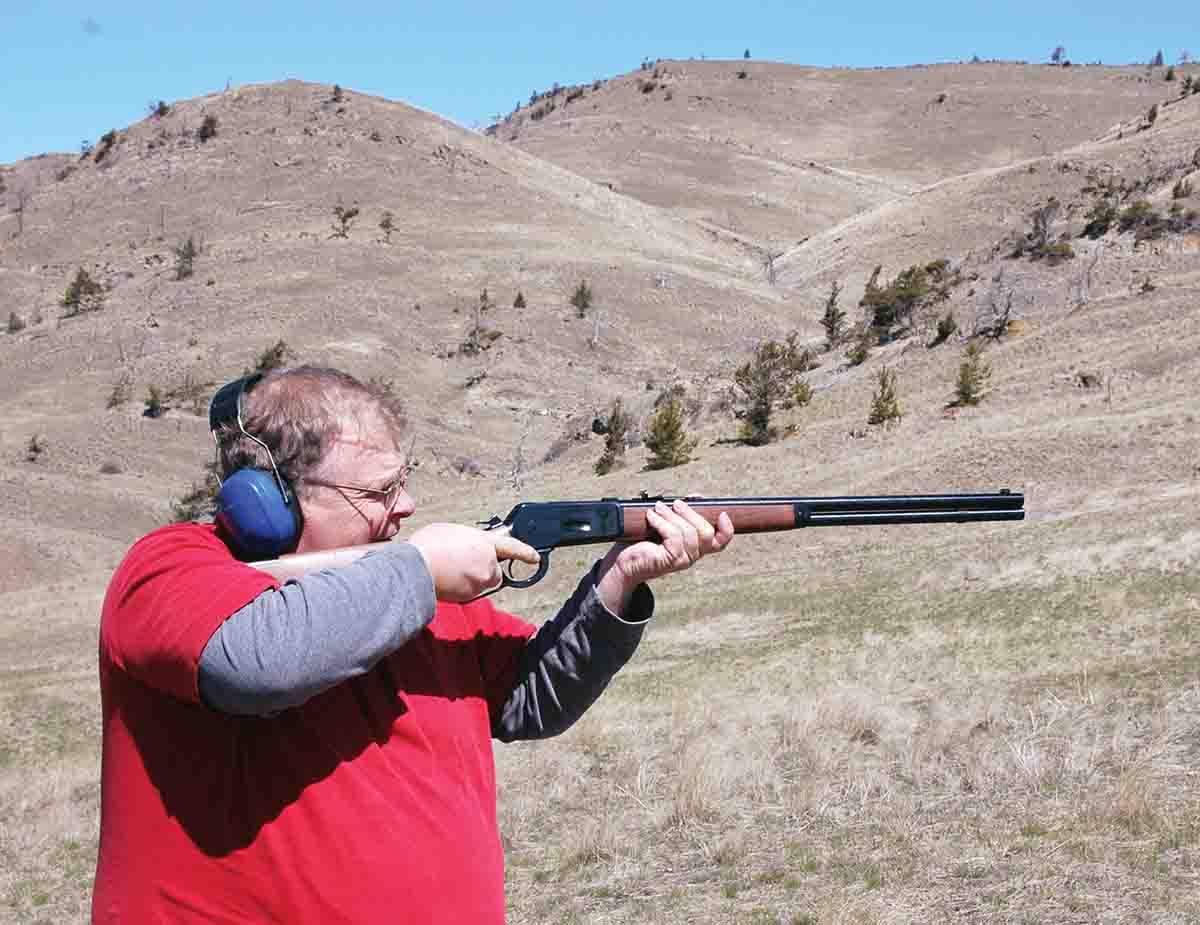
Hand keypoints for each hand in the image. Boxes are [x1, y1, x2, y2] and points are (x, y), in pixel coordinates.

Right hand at [408, 523, 539, 601]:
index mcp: (483, 542)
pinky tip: (446, 580)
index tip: (535, 557)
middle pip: (494, 570)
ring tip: (449, 570)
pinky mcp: (470, 596)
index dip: (525, 552)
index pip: (511, 547)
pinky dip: (461, 588)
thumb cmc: (428, 546)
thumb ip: (467, 539)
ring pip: (482, 582)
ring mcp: (479, 581)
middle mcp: (487, 562)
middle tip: (462, 562)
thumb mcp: (450, 531)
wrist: (415, 569)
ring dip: (472, 579)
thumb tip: (469, 546)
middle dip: (484, 568)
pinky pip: (470, 592)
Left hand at [596, 499, 733, 612]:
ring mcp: (682, 560)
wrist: (623, 561)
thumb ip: (680, 513)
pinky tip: (651, 517)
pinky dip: (662, 522)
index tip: (723, 514)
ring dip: (673, 515)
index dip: (727, 529)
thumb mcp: (665, 523)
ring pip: (689, 532)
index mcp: (695, 547)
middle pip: (707, 533)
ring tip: (658, 507)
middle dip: (692, 513)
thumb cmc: (644, 540)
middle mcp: (692, 556)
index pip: (720, 543)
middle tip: (676, 503)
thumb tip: (696, 497)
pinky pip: (673, 536)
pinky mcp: (670, 560)